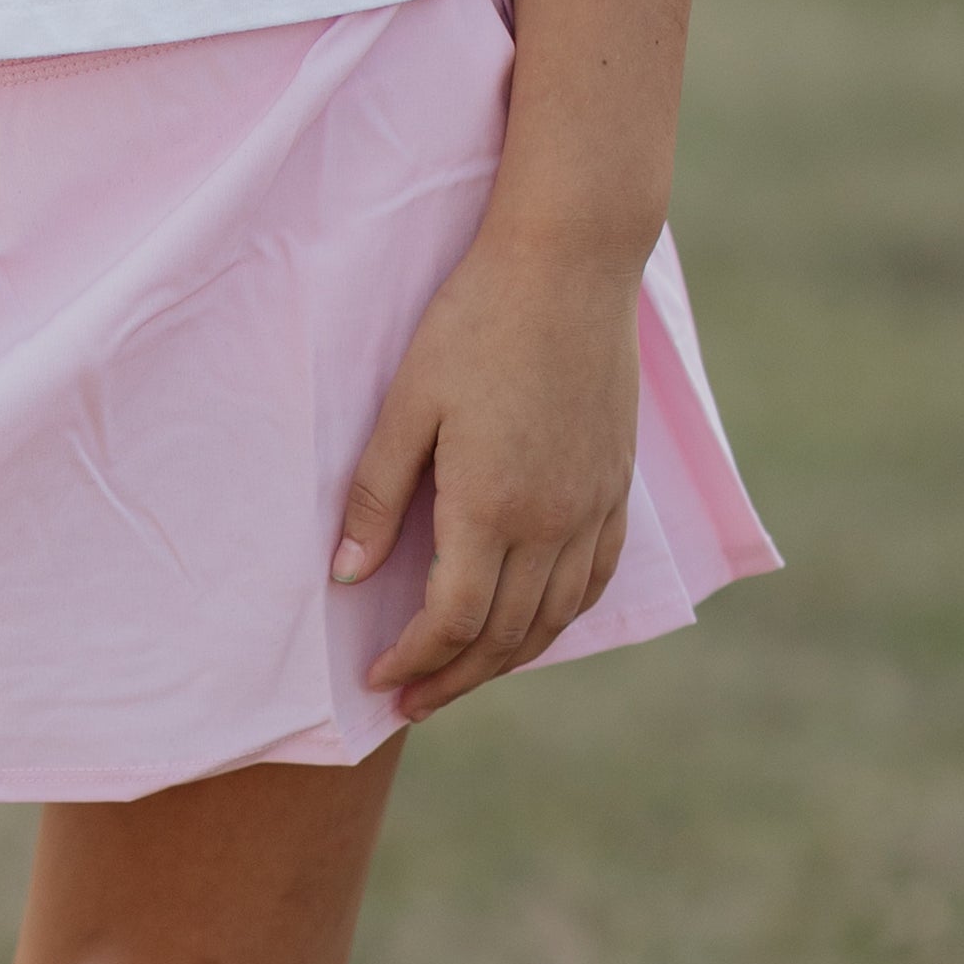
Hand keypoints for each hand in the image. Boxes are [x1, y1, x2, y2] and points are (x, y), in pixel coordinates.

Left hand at [331, 238, 640, 723]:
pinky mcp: (616, 483)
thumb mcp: (407, 406)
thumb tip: (347, 578)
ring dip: (503, 661)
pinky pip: (594, 578)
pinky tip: (529, 628)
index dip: (412, 661)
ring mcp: (592, 504)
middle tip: (409, 703)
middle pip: (503, 637)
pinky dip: (558, 618)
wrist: (572, 259)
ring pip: (552, 618)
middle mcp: (551, 520)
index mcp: (492, 507)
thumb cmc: (476, 321)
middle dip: (451, 680)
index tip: (377, 680)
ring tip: (459, 678)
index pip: (452, 621)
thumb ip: (376, 499)